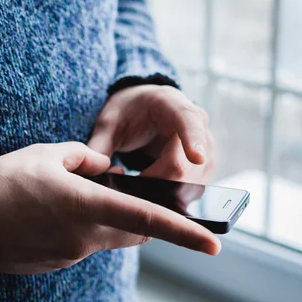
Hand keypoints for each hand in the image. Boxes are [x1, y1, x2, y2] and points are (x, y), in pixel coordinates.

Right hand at [0, 142, 220, 273]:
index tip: (214, 245)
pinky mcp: (58, 262)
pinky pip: (83, 245)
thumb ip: (88, 159)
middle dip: (145, 219)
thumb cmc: (3, 183)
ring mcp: (72, 254)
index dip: (185, 233)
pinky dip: (83, 229)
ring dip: (109, 221)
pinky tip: (54, 214)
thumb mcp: (47, 155)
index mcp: (89, 208)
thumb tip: (108, 169)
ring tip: (76, 197)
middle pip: (135, 233)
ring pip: (109, 239)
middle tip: (132, 195)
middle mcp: (86, 238)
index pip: (149, 221)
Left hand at [88, 85, 213, 182]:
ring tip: (134, 182)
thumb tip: (95, 174)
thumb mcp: (108, 123)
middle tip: (126, 185)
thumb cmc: (128, 113)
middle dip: (154, 184)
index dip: (193, 141)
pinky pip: (190, 190)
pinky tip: (149, 189)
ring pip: (189, 184)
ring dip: (160, 192)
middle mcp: (198, 126)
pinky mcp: (204, 169)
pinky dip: (168, 195)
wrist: (145, 110)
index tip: (196, 157)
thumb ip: (98, 146)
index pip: (189, 122)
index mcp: (173, 105)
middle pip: (185, 166)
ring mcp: (206, 149)